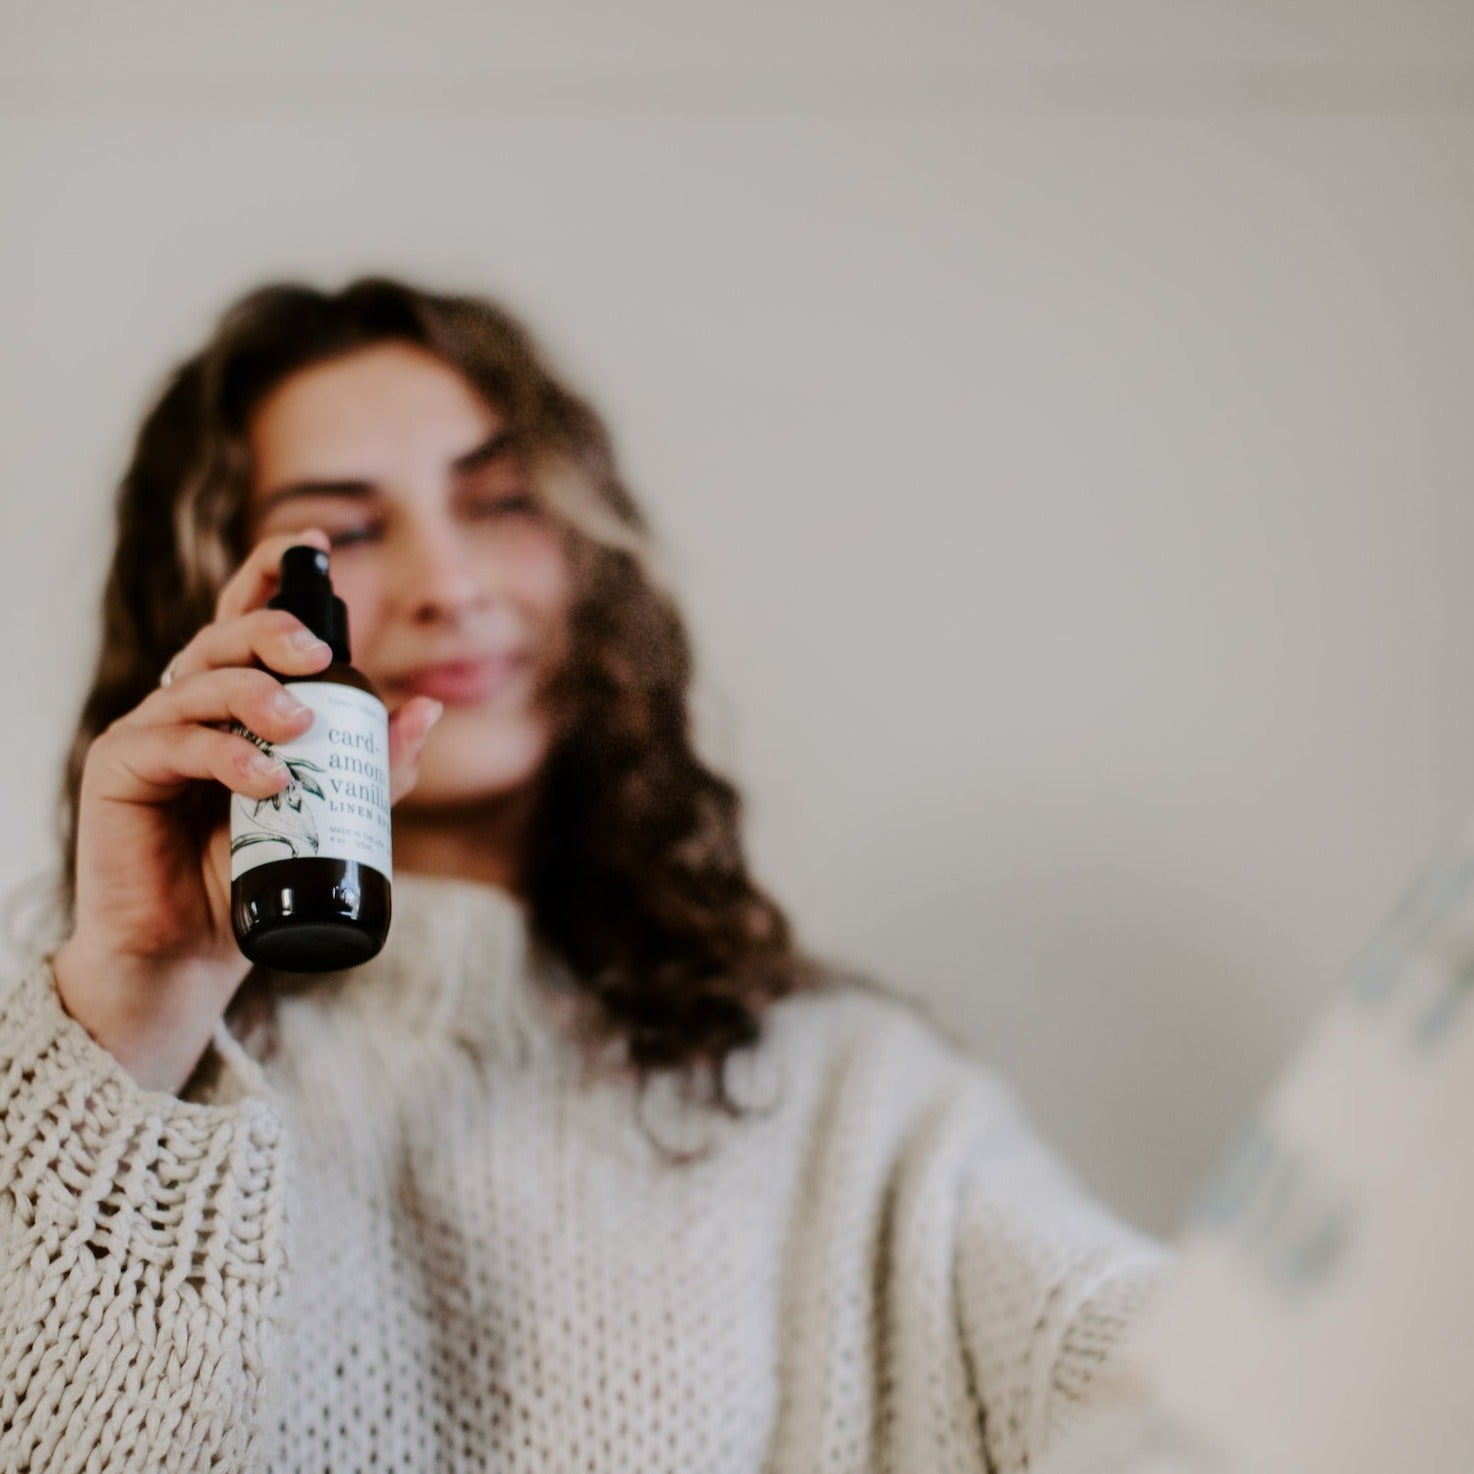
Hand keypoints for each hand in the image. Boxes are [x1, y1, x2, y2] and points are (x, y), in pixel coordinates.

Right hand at [51, 529, 443, 1092]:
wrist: (190, 950)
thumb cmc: (254, 873)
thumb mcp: (329, 815)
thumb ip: (374, 766)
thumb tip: (428, 710)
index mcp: (236, 699)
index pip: (249, 619)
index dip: (274, 573)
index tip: (316, 545)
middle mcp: (190, 702)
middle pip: (226, 634)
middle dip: (276, 629)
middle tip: (319, 654)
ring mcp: (151, 730)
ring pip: (202, 680)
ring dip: (257, 694)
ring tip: (300, 728)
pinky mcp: (119, 768)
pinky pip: (175, 742)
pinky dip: (227, 756)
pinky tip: (266, 779)